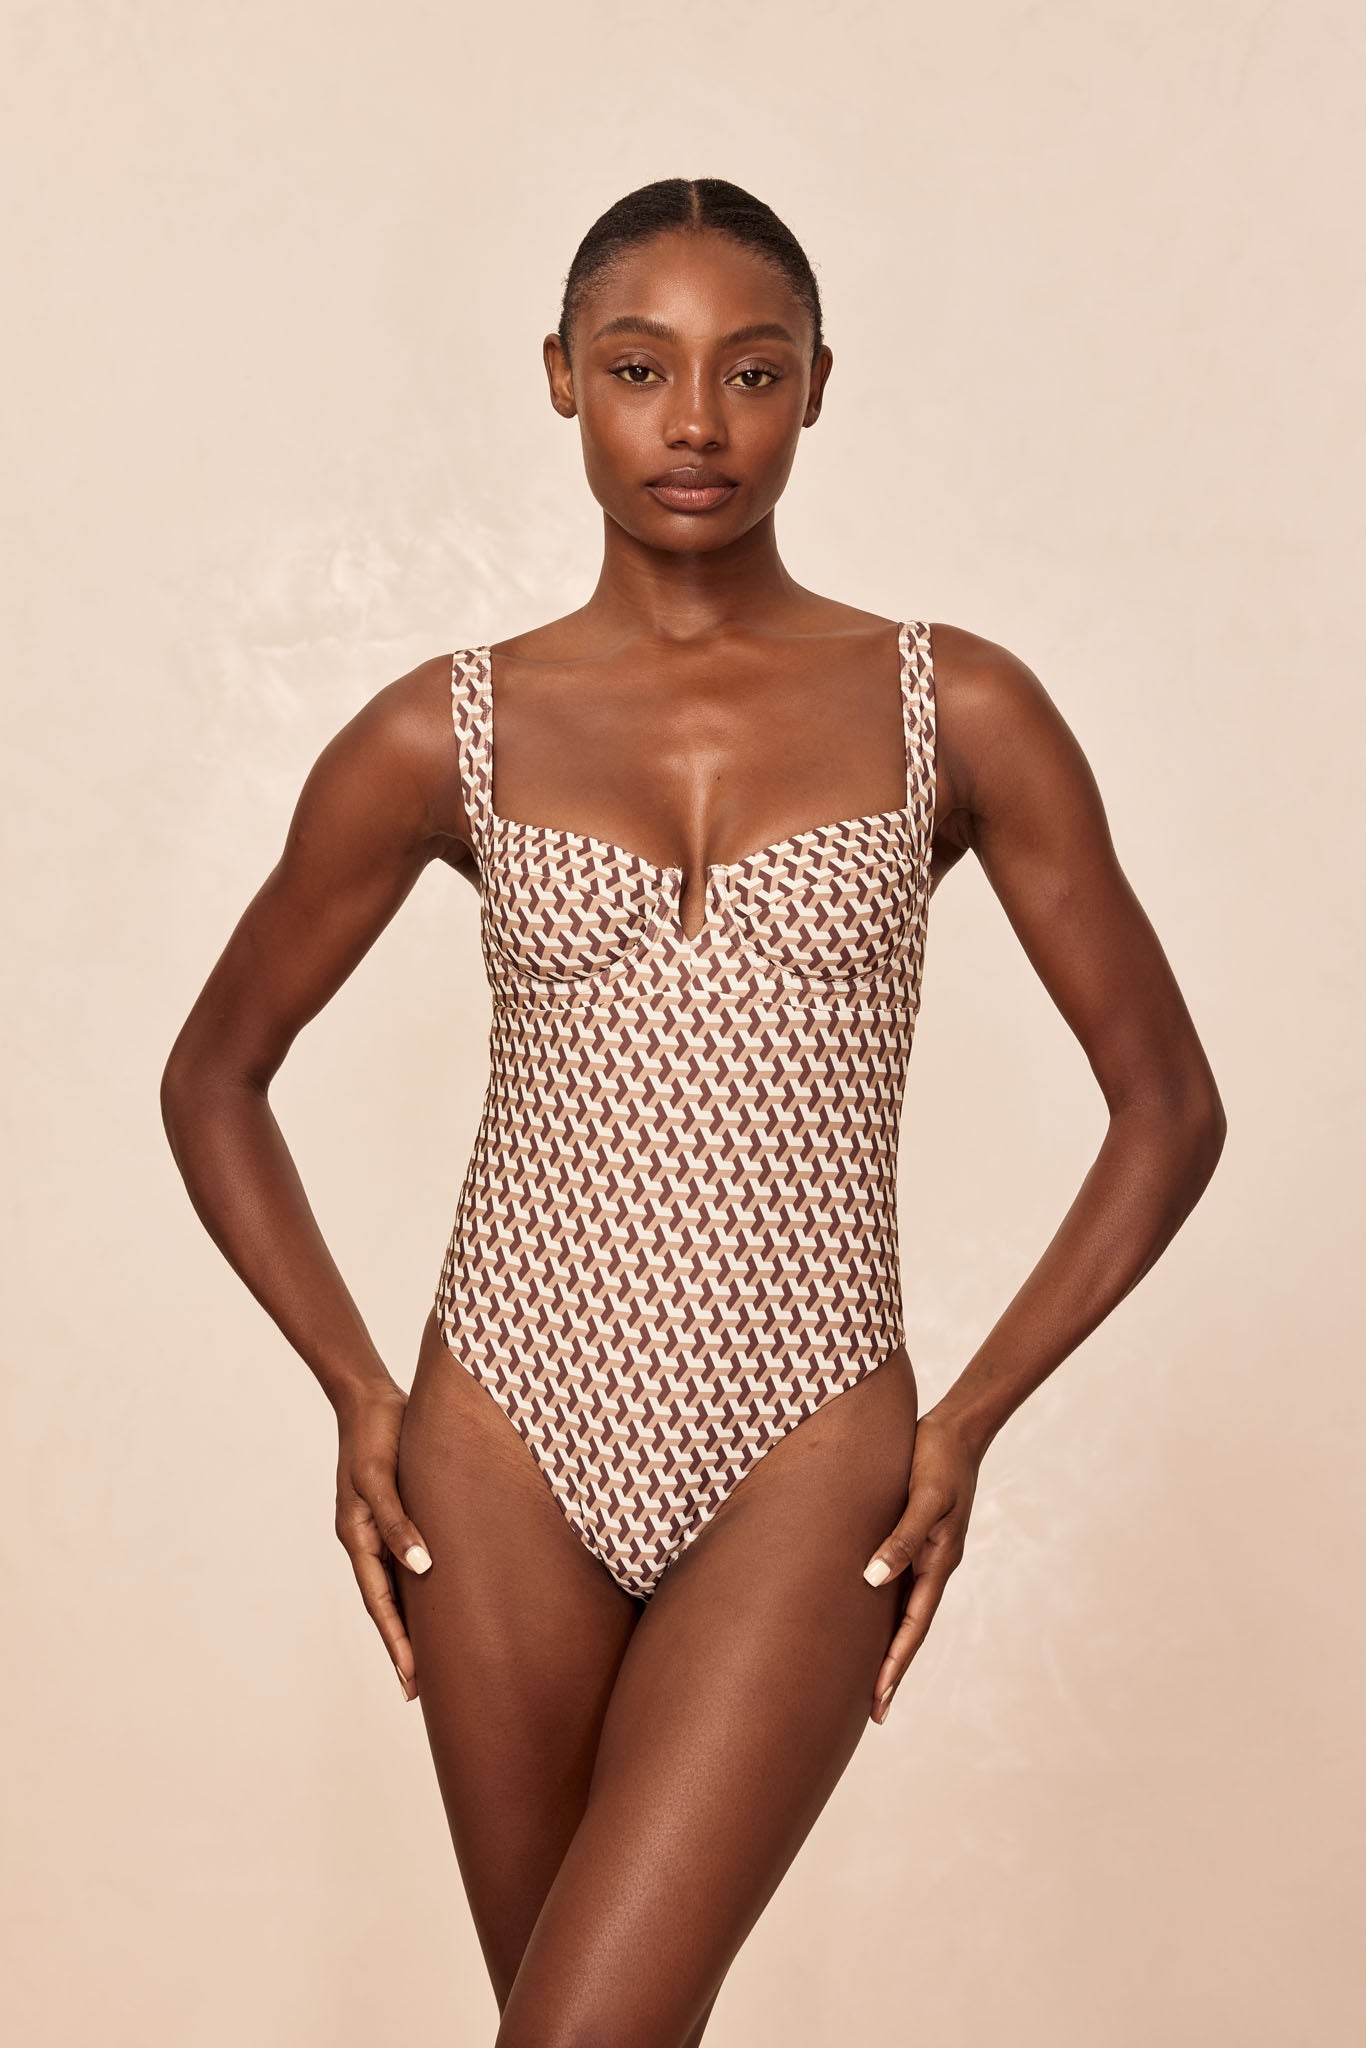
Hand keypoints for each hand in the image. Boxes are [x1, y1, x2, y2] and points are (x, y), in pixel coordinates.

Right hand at [334, 1384, 432, 1702]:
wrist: (371, 1398)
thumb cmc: (375, 1434)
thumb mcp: (381, 1477)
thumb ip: (398, 1522)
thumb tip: (422, 1566)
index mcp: (358, 1536)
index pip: (380, 1603)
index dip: (396, 1642)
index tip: (412, 1680)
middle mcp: (367, 1539)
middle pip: (386, 1604)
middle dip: (402, 1646)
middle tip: (421, 1690)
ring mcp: (380, 1528)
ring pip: (397, 1586)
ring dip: (411, 1621)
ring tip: (432, 1658)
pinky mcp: (397, 1513)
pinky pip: (406, 1560)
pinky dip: (419, 1587)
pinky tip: (437, 1599)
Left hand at [861, 1407, 981, 1724]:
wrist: (955, 1428)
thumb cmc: (938, 1459)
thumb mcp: (924, 1498)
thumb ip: (901, 1539)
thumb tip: (872, 1581)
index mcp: (938, 1562)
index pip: (913, 1626)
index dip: (895, 1664)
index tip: (877, 1699)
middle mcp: (932, 1564)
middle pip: (910, 1628)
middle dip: (892, 1668)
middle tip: (873, 1711)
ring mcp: (925, 1552)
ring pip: (904, 1609)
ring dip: (890, 1642)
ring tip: (870, 1676)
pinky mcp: (915, 1535)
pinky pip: (899, 1582)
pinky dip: (886, 1607)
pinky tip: (868, 1613)